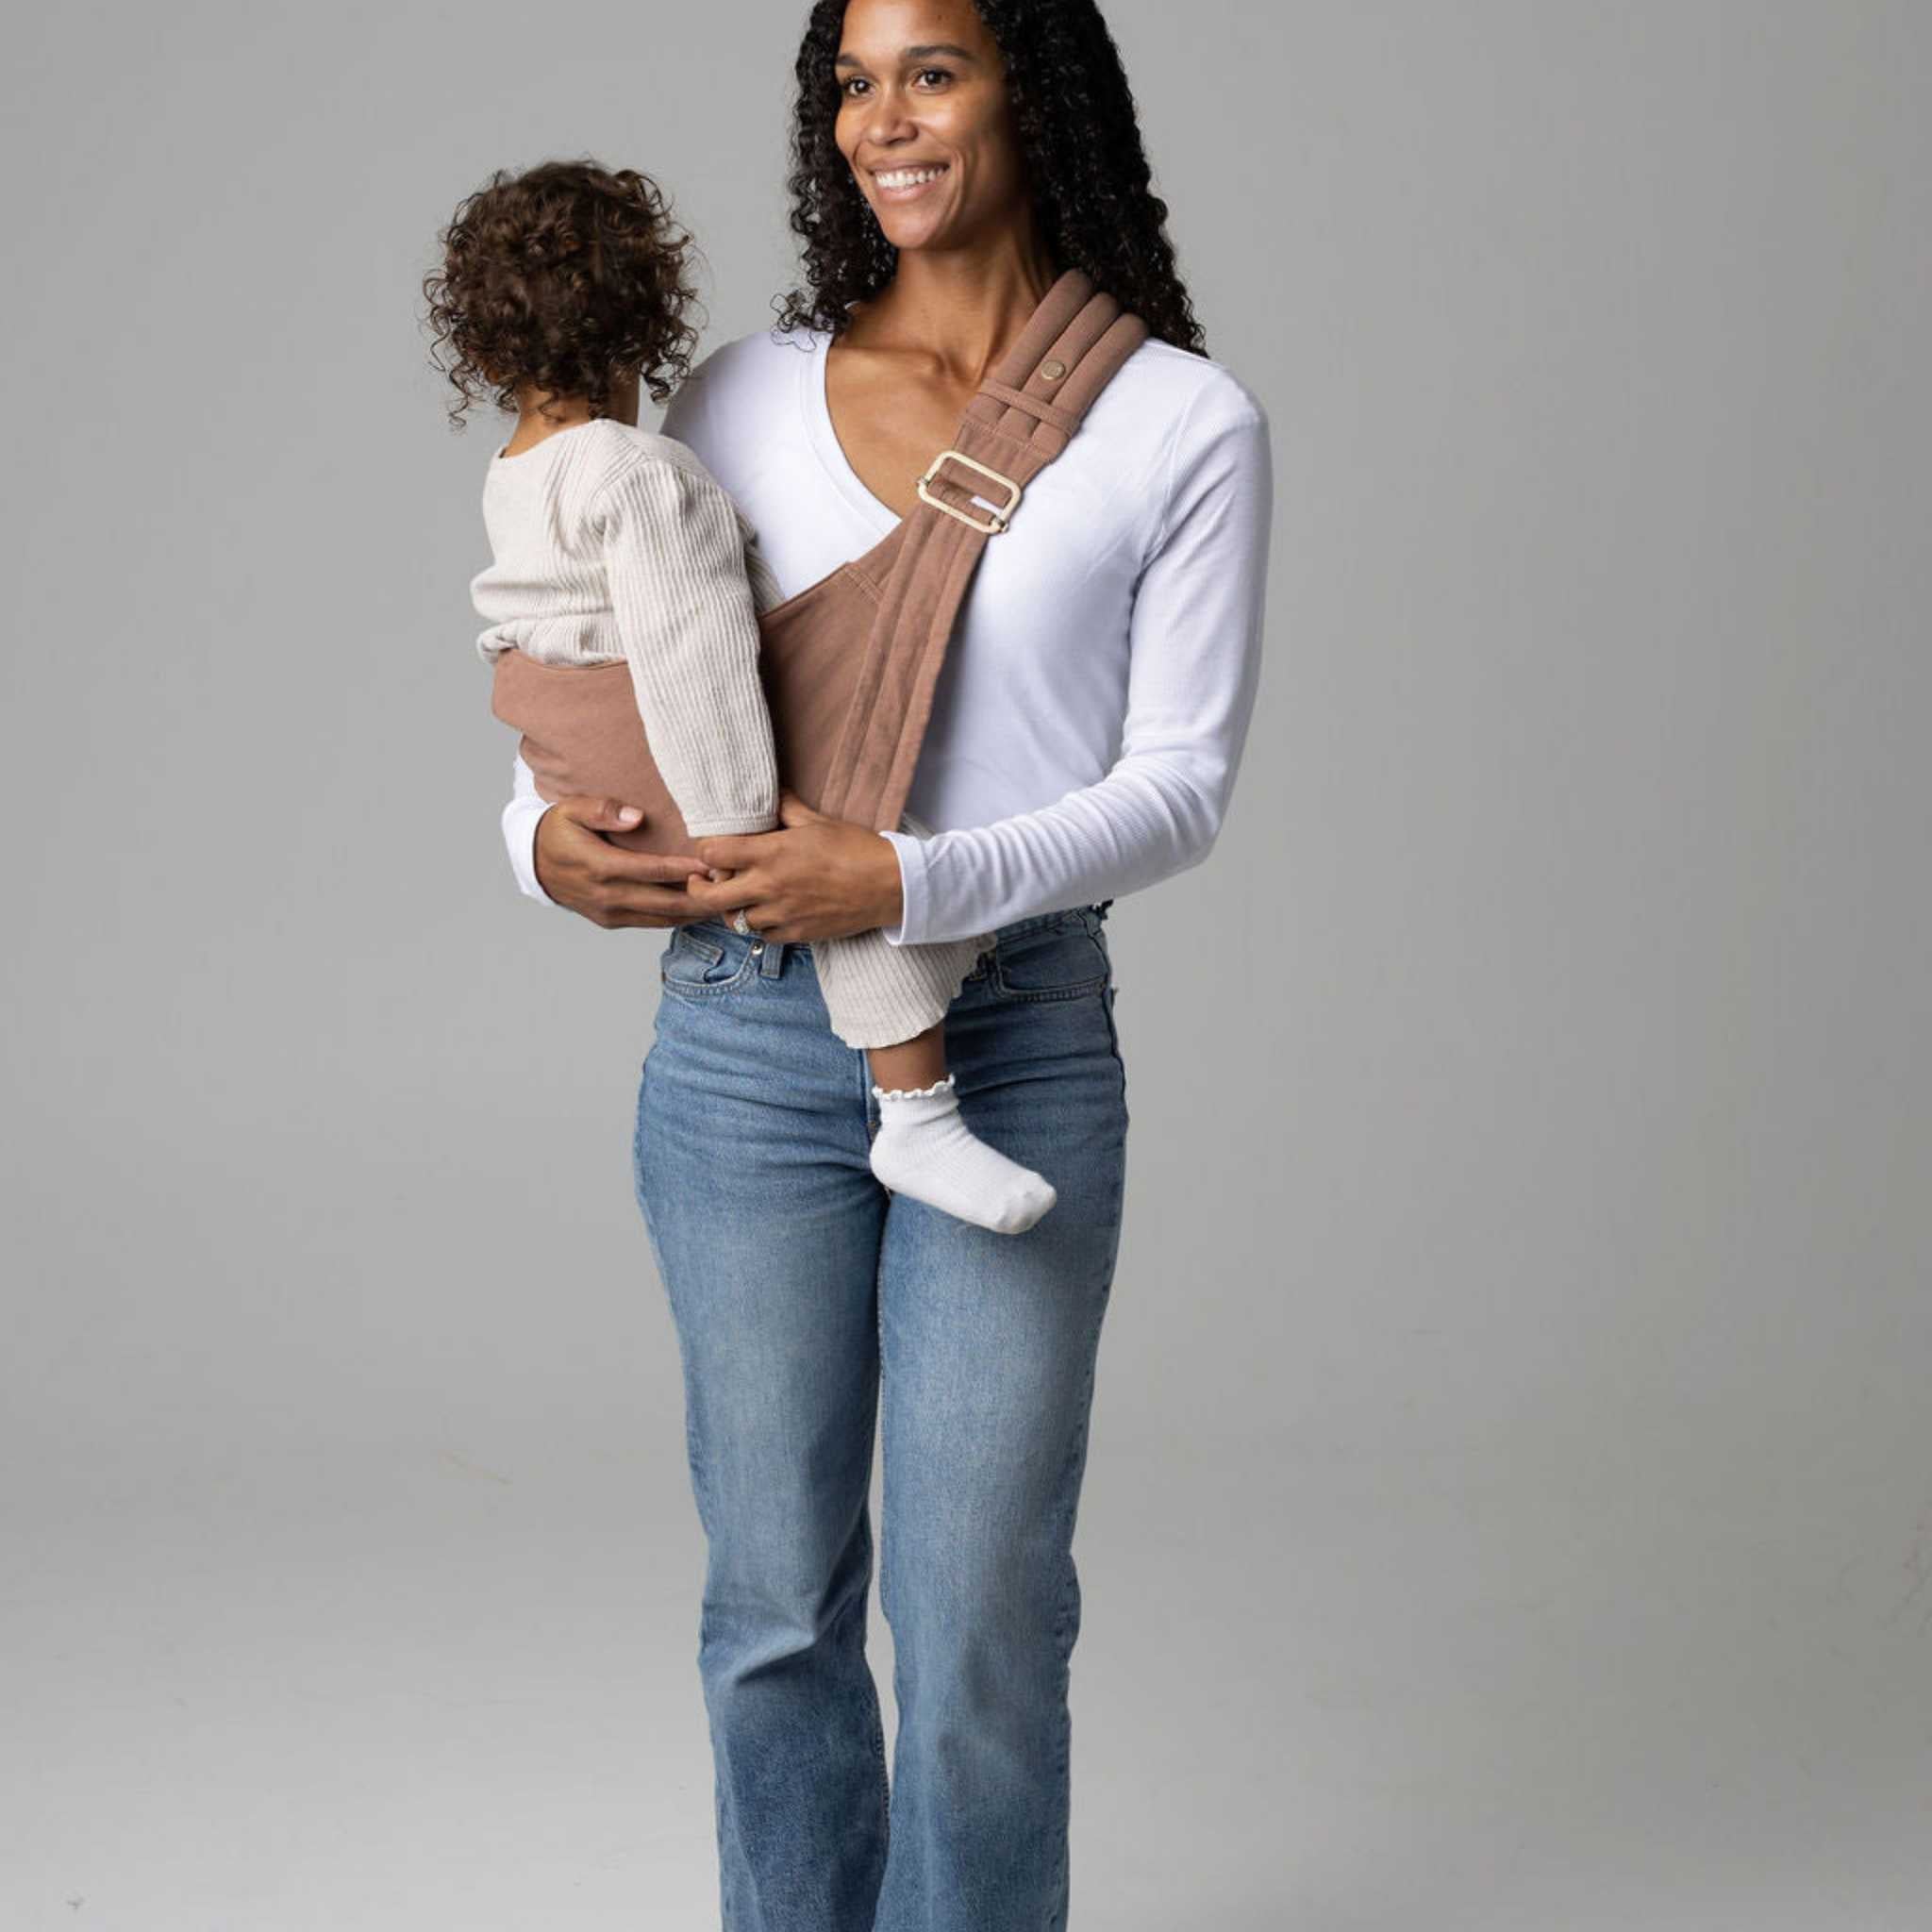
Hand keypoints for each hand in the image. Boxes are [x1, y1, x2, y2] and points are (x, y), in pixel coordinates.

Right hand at [532, 795, 717, 929]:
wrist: (533, 864)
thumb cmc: (558, 831)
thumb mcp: (571, 810)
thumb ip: (602, 811)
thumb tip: (635, 817)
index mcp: (600, 867)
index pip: (653, 871)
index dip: (686, 869)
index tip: (713, 863)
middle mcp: (607, 895)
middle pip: (666, 902)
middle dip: (701, 897)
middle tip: (731, 886)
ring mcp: (610, 912)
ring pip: (663, 918)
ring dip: (695, 912)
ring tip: (725, 900)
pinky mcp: (612, 921)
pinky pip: (652, 923)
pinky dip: (678, 917)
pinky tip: (699, 909)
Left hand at [683, 790, 904, 941]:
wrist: (889, 886)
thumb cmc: (857, 850)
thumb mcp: (819, 822)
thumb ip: (788, 808)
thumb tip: (774, 793)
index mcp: (771, 853)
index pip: (713, 853)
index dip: (707, 851)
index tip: (713, 851)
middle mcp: (769, 886)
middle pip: (711, 896)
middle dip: (701, 888)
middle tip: (705, 881)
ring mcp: (782, 914)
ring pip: (735, 920)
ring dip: (733, 909)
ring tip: (742, 898)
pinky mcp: (797, 934)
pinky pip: (763, 936)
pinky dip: (760, 926)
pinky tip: (768, 914)